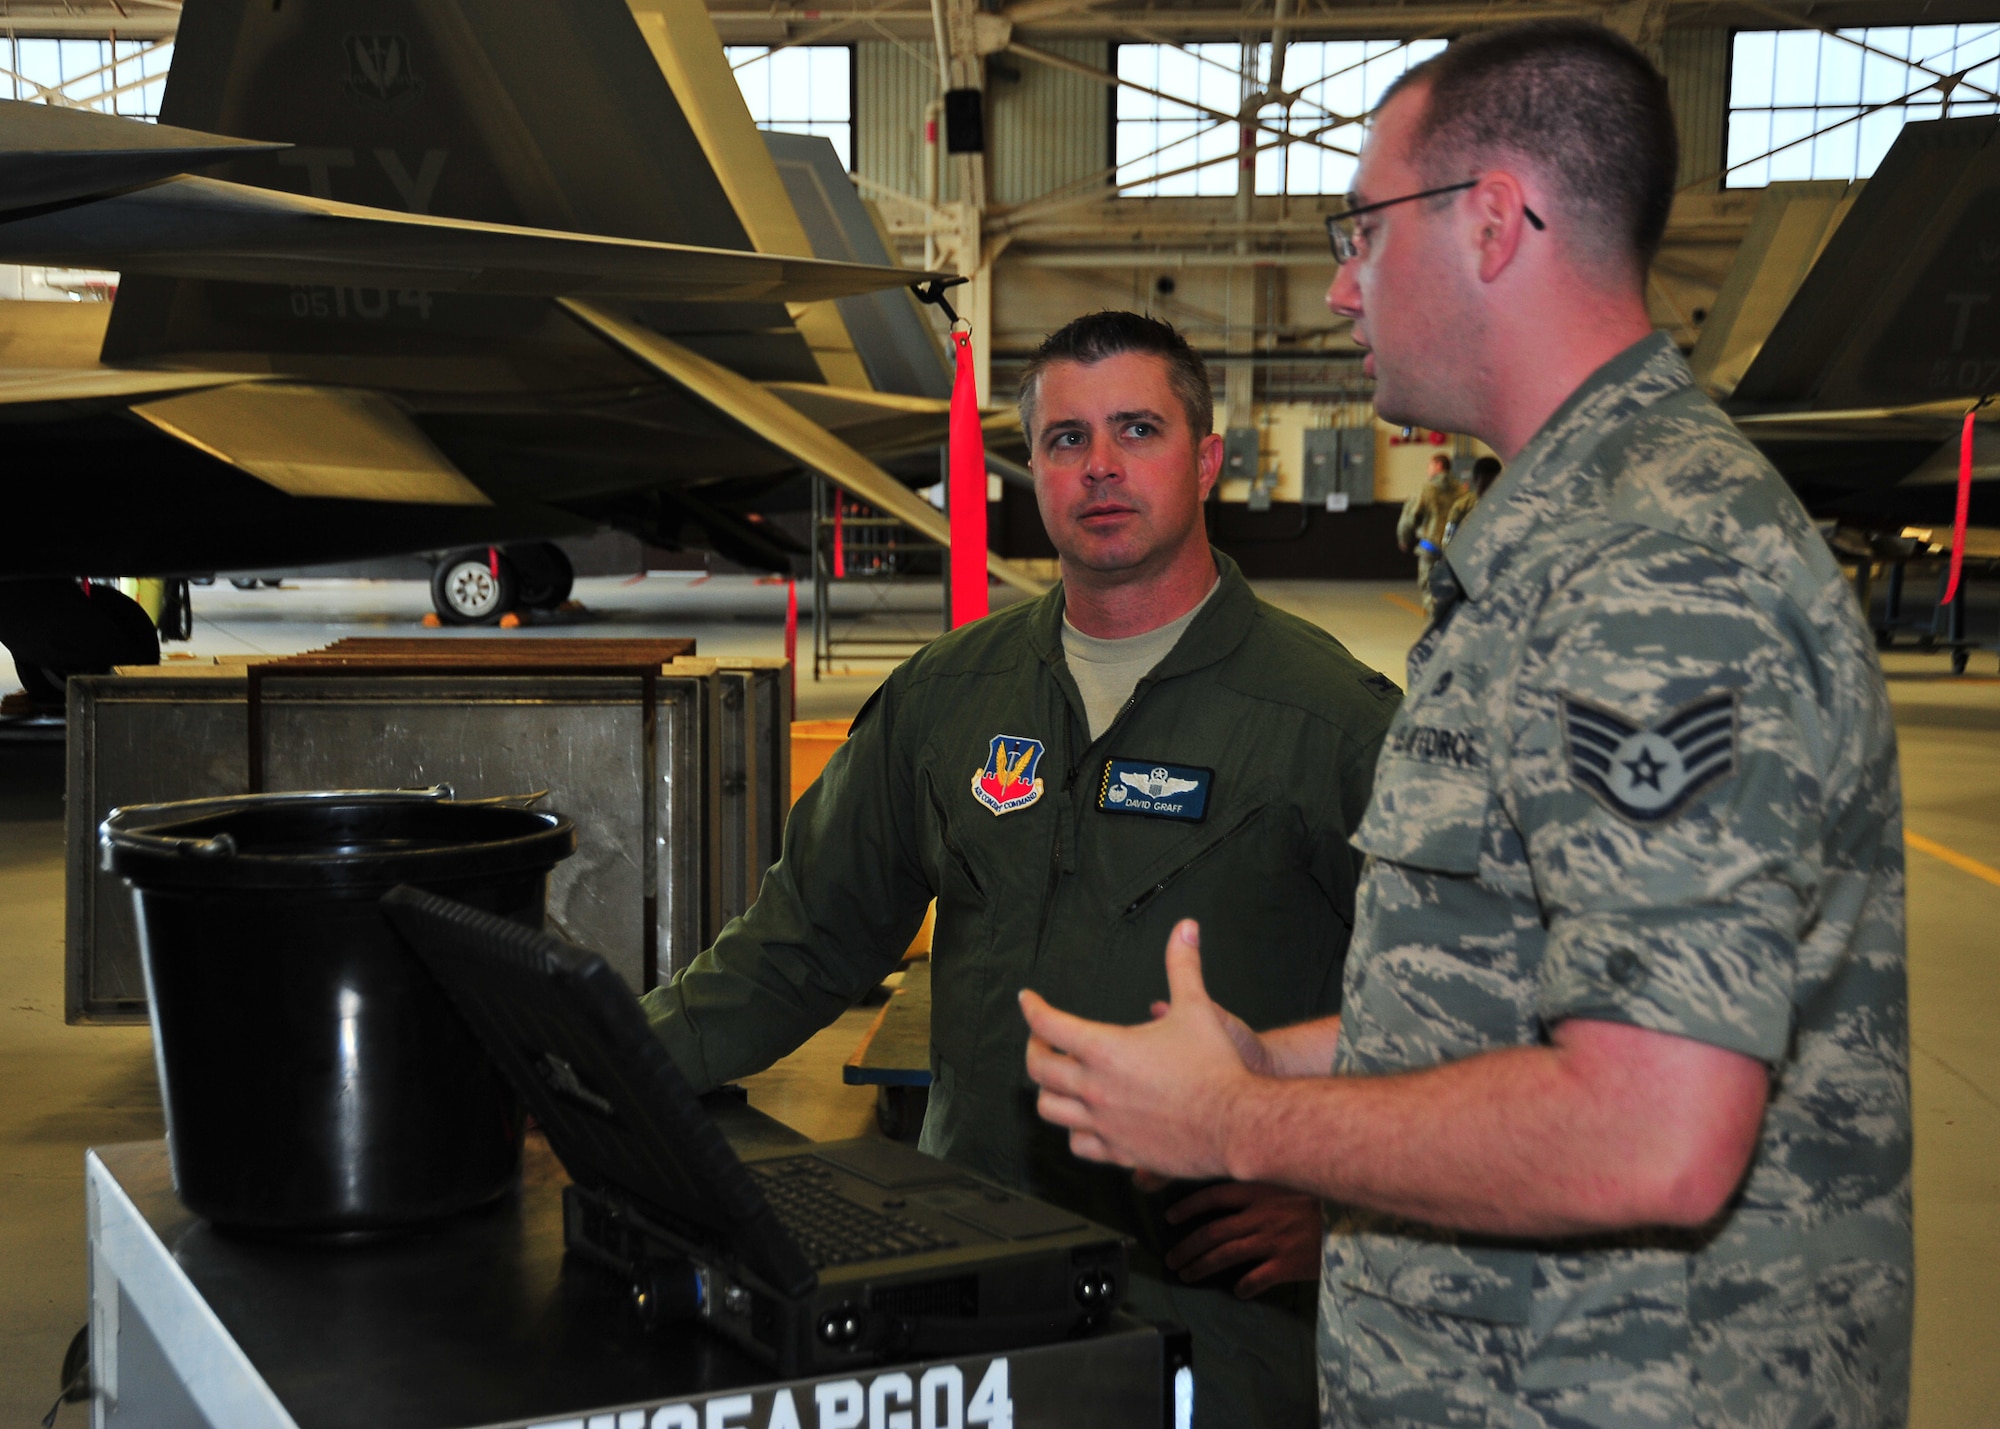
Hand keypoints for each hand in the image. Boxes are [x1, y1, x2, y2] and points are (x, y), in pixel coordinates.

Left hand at [1021, 919, 1254, 1178]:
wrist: (1237, 1123)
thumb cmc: (1215, 1065)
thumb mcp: (1198, 1007)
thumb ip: (1183, 966)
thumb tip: (1186, 927)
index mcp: (1104, 1049)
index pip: (1047, 1024)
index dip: (1032, 1007)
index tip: (1027, 999)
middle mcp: (1094, 1087)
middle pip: (1038, 1068)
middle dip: (1034, 1048)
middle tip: (1042, 1040)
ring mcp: (1103, 1123)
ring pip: (1050, 1109)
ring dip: (1048, 1090)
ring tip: (1058, 1079)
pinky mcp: (1119, 1152)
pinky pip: (1078, 1144)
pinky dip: (1074, 1130)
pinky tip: (1084, 1120)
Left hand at [1163, 1181, 1321, 1298]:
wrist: (1356, 1219)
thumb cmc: (1325, 1201)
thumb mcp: (1294, 1182)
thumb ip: (1267, 1188)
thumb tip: (1242, 1196)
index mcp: (1261, 1190)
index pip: (1214, 1195)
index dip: (1188, 1206)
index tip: (1170, 1216)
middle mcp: (1262, 1214)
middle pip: (1213, 1230)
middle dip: (1187, 1246)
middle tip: (1171, 1259)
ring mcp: (1274, 1239)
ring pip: (1226, 1254)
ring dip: (1202, 1265)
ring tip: (1187, 1275)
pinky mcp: (1288, 1263)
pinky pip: (1257, 1278)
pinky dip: (1244, 1286)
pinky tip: (1238, 1292)